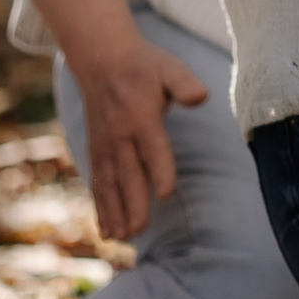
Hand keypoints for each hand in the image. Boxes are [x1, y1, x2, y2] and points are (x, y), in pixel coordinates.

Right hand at [33, 0, 209, 240]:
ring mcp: (105, 146)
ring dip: (114, 212)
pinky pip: (98, 183)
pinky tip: (106, 231)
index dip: (159, 170)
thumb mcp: (169, 67)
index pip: (152, 148)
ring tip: (121, 239)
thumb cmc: (144, 66)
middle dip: (133, 203)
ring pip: (109, 184)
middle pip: (128, 173)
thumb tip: (201, 97)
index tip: (164, 194)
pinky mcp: (97, 152)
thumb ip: (184, 83)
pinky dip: (101, 208)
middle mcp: (120, 135)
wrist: (102, 59)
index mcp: (141, 116)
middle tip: (139, 231)